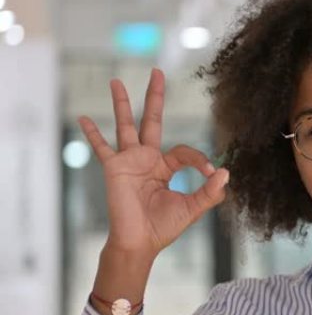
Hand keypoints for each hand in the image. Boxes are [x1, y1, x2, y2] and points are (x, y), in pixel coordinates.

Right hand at [79, 68, 228, 263]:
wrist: (140, 243)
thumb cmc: (164, 227)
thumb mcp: (193, 208)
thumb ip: (210, 192)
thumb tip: (226, 172)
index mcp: (166, 167)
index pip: (185, 151)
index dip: (200, 159)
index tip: (210, 173)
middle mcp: (147, 159)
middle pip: (152, 120)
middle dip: (155, 97)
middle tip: (158, 71)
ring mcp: (129, 161)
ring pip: (125, 125)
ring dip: (121, 103)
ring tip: (116, 81)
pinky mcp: (114, 168)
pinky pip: (102, 148)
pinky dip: (92, 133)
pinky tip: (83, 118)